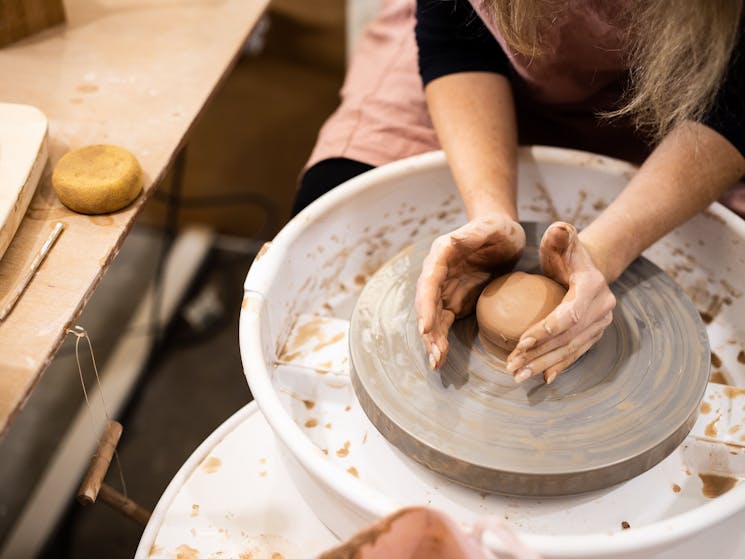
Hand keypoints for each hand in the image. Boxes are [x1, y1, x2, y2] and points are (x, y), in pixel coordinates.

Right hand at [415, 214, 524, 368]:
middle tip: (435, 355)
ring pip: (432, 319)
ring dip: (433, 341)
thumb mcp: (491, 227)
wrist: (503, 236)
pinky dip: (441, 341)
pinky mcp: (454, 302)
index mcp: (441, 255)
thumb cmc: (497, 229)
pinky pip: (443, 324)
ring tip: (437, 362)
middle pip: (426, 306)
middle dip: (429, 331)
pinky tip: (441, 358)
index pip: (429, 283)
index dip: (426, 306)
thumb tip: (453, 240)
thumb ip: (472, 234)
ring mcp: (444, 290)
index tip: (426, 327)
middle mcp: (437, 274)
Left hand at [506, 222, 615, 383]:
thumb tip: (557, 230)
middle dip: (538, 355)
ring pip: (570, 350)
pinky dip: (559, 367)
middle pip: (567, 338)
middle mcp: (602, 308)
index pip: (568, 314)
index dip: (546, 330)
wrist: (590, 266)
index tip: (521, 342)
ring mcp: (600, 324)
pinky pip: (576, 353)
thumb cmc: (567, 252)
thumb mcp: (562, 240)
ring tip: (519, 376)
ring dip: (544, 366)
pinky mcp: (594, 334)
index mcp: (593, 286)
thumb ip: (560, 235)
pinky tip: (542, 379)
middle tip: (512, 366)